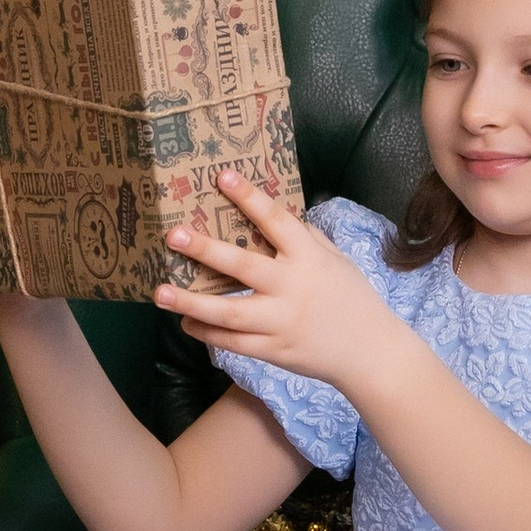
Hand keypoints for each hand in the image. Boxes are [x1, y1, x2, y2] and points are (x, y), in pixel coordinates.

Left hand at [155, 172, 393, 395]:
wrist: (370, 353)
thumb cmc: (353, 300)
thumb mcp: (337, 260)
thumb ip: (308, 238)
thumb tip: (276, 215)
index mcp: (309, 258)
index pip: (276, 221)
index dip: (249, 197)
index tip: (222, 177)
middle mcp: (292, 287)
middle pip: (243, 265)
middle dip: (206, 250)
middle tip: (173, 235)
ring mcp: (281, 321)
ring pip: (229, 311)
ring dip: (191, 301)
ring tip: (160, 292)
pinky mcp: (274, 350)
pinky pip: (234, 341)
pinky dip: (207, 333)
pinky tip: (184, 322)